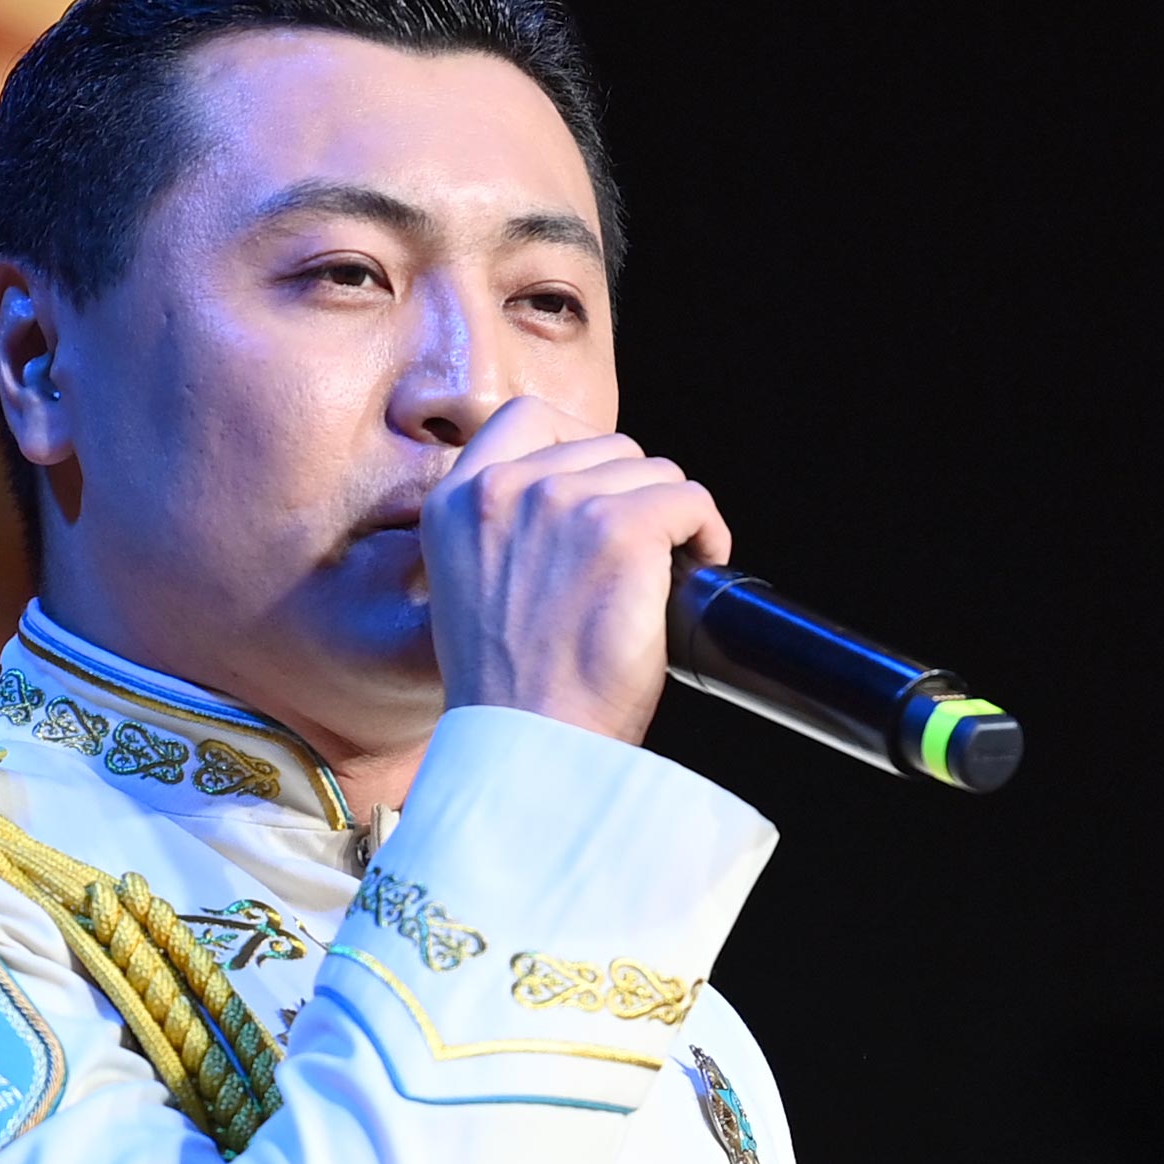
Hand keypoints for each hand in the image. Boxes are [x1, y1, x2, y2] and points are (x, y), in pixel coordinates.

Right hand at [416, 388, 728, 742]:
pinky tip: (701, 565)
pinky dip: (708, 532)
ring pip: (652, 470)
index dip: (579, 444)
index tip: (603, 488)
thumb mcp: (469, 588)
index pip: (525, 418)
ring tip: (669, 567)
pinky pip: (689, 500)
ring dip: (671, 515)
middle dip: (632, 492)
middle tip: (643, 551)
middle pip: (604, 444)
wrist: (527, 744)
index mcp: (455, 501)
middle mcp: (504, 489)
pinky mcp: (620, 530)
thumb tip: (571, 505)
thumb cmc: (510, 690)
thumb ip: (503, 532)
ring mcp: (562, 503)